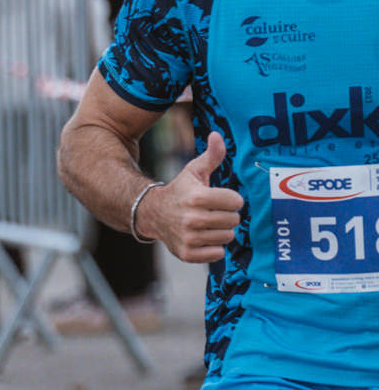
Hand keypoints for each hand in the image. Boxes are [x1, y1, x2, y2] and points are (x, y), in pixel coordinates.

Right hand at [150, 134, 243, 264]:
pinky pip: (218, 253)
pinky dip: (214, 247)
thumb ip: (211, 155)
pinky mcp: (187, 254)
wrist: (153, 214)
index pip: (236, 202)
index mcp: (197, 197)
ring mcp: (189, 238)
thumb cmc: (180, 190)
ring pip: (227, 237)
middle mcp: (192, 218)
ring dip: (221, 231)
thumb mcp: (194, 171)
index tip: (220, 198)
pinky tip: (203, 238)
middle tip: (213, 212)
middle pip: (233, 220)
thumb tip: (217, 135)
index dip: (231, 199)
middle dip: (227, 215)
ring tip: (208, 224)